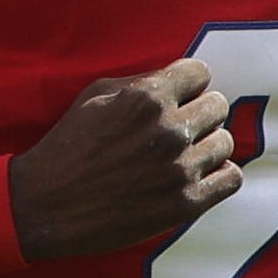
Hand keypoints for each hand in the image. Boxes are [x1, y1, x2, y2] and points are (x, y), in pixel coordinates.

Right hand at [6, 56, 236, 263]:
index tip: (178, 98)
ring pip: (226, 143)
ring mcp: (180, 169)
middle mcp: (169, 130)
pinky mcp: (185, 204)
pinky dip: (219, 176)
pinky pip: (231, 178)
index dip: (188, 85)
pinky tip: (198, 177)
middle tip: (178, 129)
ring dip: (207, 147)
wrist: (46, 205)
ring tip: (183, 156)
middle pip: (218, 106)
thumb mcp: (94, 96)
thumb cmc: (67, 146)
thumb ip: (140, 83)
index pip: (201, 73)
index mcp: (147, 98)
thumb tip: (177, 80)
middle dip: (199, 113)